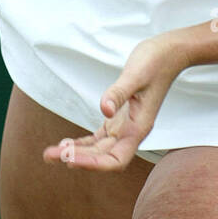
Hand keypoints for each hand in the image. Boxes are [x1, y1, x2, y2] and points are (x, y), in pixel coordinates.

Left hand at [43, 35, 183, 172]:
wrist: (168, 54)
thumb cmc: (155, 62)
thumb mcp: (135, 74)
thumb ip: (119, 93)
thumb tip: (104, 110)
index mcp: (139, 128)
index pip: (116, 159)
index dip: (93, 164)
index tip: (70, 159)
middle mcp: (131, 133)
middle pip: (102, 157)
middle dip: (76, 158)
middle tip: (49, 155)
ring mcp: (124, 127)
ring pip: (98, 150)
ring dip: (75, 153)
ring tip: (50, 154)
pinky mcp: (118, 118)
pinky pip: (98, 138)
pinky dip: (82, 143)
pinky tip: (66, 144)